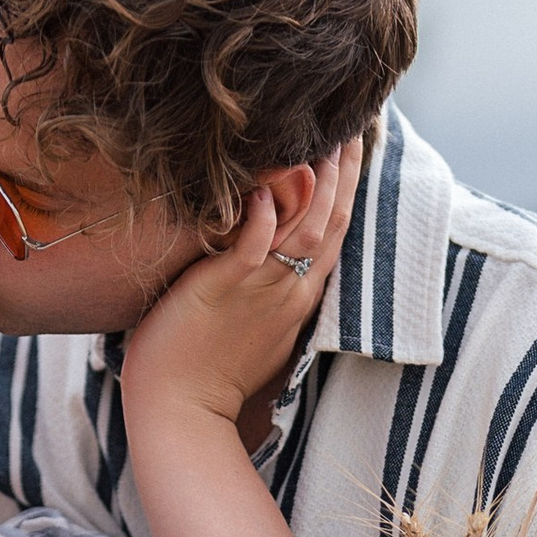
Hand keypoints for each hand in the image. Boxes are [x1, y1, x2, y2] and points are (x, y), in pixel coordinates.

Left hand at [118, 135, 362, 436]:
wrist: (183, 412)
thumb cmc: (206, 370)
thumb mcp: (253, 322)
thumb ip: (265, 283)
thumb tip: (263, 246)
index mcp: (300, 296)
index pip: (336, 231)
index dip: (348, 188)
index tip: (353, 147)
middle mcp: (291, 289)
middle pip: (332, 219)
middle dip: (346, 170)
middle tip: (353, 123)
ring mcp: (262, 288)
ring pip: (305, 226)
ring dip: (318, 181)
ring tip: (323, 138)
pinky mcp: (226, 288)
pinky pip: (252, 245)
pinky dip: (260, 215)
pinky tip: (261, 184)